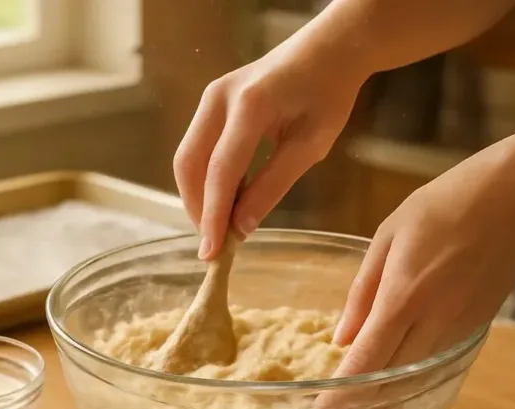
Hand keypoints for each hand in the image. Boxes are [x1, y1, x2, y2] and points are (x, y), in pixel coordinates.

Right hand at [173, 20, 364, 260]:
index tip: (213, 253)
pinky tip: (224, 201)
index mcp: (250, 105)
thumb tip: (241, 228)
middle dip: (197, 210)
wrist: (328, 50)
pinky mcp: (211, 103)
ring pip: (187, 158)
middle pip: (190, 165)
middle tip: (214, 246)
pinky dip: (205, 180)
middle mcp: (220, 97)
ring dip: (198, 197)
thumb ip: (273, 186)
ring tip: (220, 227)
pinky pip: (197, 148)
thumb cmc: (327, 95)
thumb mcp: (310, 146)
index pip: (221, 172)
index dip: (213, 217)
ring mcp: (211, 96)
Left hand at [309, 135, 514, 408]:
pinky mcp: (472, 330)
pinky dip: (409, 377)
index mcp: (403, 297)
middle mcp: (431, 321)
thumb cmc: (445, 204)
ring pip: (412, 379)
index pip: (365, 363)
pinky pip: (433, 363)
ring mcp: (456, 329)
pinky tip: (391, 379)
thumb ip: (362, 292)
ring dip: (382, 398)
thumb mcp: (388, 236)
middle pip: (388, 383)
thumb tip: (341, 340)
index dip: (339, 399)